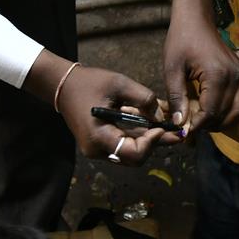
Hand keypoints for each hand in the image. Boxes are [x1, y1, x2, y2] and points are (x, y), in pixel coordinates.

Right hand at [58, 63, 180, 165]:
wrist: (63, 85)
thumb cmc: (89, 82)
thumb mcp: (119, 84)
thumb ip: (143, 99)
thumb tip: (161, 116)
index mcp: (98, 137)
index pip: (133, 153)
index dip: (152, 142)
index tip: (161, 126)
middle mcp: (97, 150)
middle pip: (134, 157)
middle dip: (155, 143)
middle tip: (176, 132)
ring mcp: (97, 149)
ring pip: (131, 152)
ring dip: (148, 139)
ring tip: (165, 125)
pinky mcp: (100, 144)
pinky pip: (123, 145)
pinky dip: (137, 135)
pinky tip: (149, 123)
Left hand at [163, 0, 238, 132]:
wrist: (196, 18)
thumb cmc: (181, 40)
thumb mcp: (172, 69)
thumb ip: (177, 98)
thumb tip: (179, 124)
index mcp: (217, 75)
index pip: (210, 112)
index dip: (196, 126)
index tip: (183, 132)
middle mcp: (234, 77)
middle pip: (226, 115)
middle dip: (208, 126)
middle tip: (189, 128)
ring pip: (236, 111)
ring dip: (219, 121)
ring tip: (199, 121)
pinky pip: (237, 101)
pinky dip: (224, 111)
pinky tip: (206, 109)